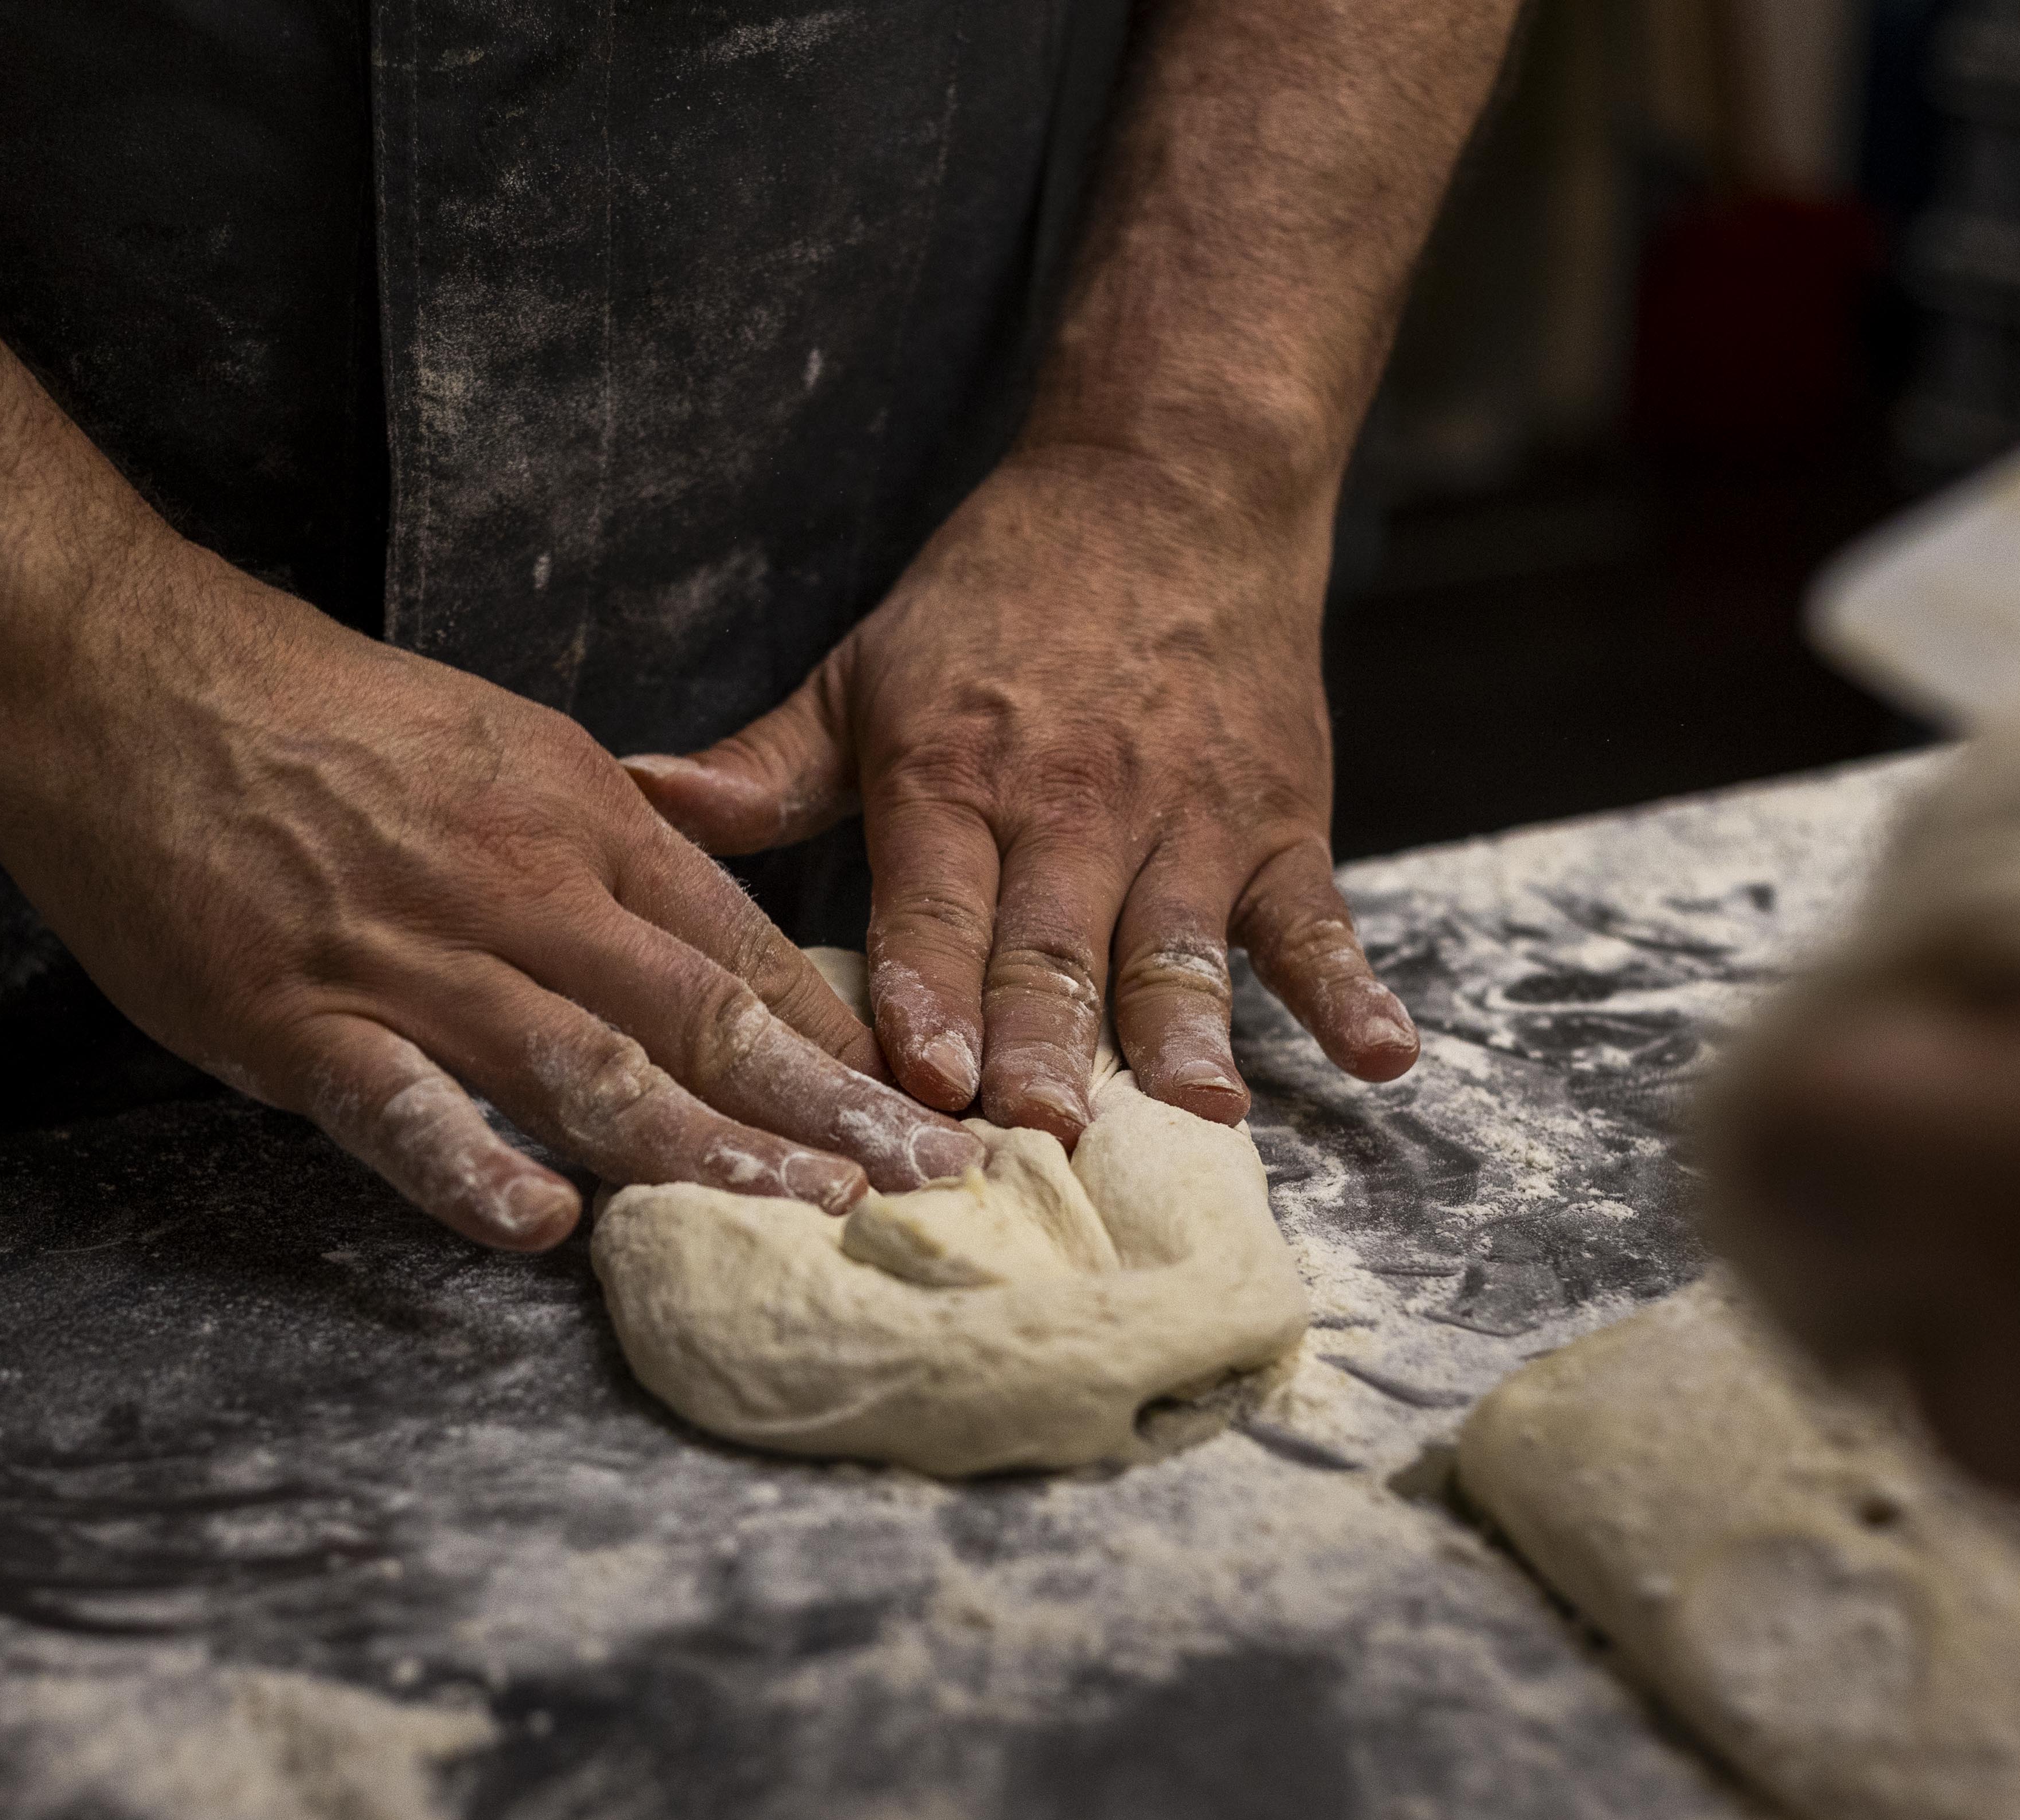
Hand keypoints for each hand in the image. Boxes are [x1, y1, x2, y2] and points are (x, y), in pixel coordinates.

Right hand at [0, 550, 982, 1251]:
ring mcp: (410, 955)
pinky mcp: (295, 1013)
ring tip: (807, 1215)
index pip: (744, 947)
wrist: (124, 670)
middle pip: (705, 1013)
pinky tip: (545, 1231)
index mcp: (579, 820)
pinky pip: (403, 1106)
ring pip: (588, 1066)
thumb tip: (694, 933)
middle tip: (936, 1182)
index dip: (843, 1039)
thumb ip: (597, 850)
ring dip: (707, 1150)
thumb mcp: (499, 753)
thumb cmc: (312, 716)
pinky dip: (474, 1170)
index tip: (929, 1106)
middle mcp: (521, 887)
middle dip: (830, 1108)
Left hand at [617, 443, 1416, 1141]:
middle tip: (1041, 1137)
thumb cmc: (999, 599)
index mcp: (954, 773)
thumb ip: (763, 763)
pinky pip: (1317, 917)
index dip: (927, 992)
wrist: (1169, 482)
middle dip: (1045, 1045)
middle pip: (1053, 946)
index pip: (934, 904)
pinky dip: (1351, 988)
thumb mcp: (865, 669)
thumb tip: (637, 798)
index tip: (921, 1079)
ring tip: (1197, 1119)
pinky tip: (1382, 1059)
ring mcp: (1186, 817)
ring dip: (1187, 1035)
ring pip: (1179, 946)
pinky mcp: (1279, 819)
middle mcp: (1072, 803)